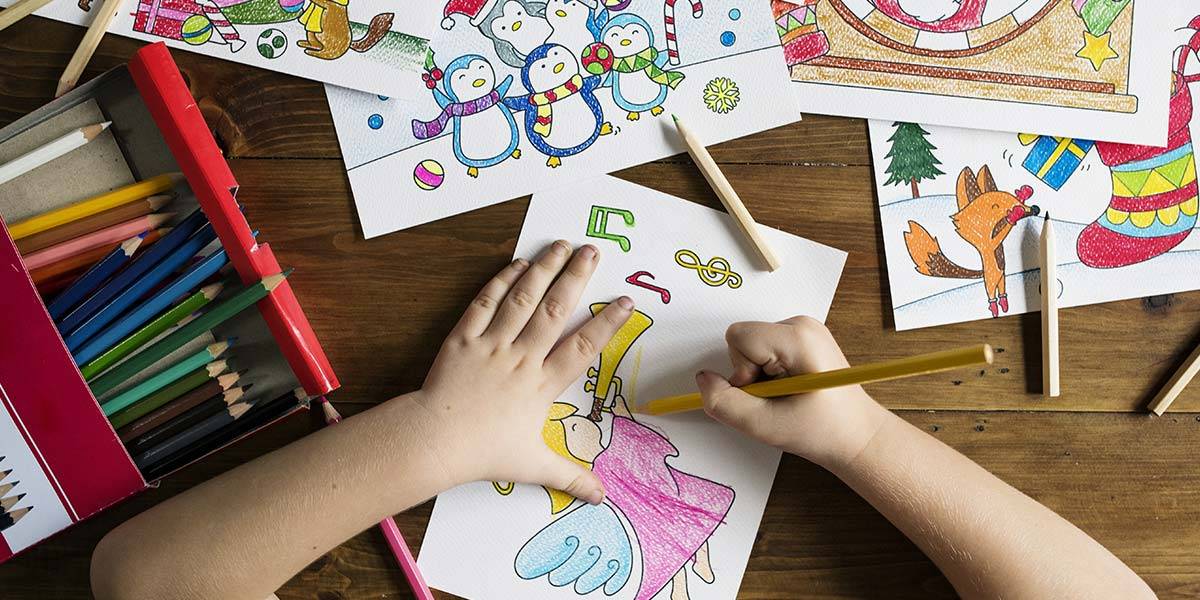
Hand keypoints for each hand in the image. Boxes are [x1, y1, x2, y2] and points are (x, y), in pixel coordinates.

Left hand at [412, 241, 633, 504]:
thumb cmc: (483, 453)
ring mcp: (492, 345)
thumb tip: (601, 496)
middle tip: (593, 251)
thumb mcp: (532, 465)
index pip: (582, 348)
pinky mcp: (463, 338)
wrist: (435, 441)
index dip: (607, 324)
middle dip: (576, 278)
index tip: (626, 301)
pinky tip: (518, 264)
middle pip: (555, 311)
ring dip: (544, 270)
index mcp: (542, 385)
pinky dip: (501, 281)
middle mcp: (521, 358)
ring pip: (523, 299)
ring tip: (561, 245)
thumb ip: (569, 476)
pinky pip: (485, 304)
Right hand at [696, 316, 889, 469]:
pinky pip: (764, 350)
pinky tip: (791, 389)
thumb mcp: (765, 426)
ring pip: (752, 346)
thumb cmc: (821, 432)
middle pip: (744, 340)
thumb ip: (724, 403)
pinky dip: (769, 372)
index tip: (767, 394)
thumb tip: (702, 380)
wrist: (858, 437)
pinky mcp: (802, 338)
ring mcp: (804, 329)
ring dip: (760, 375)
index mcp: (798, 337)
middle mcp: (802, 324)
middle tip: (779, 399)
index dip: (741, 371)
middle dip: (750, 374)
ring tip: (787, 396)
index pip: (739, 337)